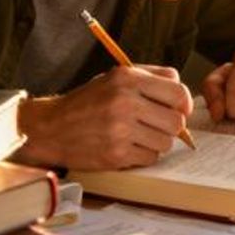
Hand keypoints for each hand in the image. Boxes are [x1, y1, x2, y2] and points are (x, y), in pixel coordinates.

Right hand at [17, 65, 192, 170]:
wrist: (51, 128)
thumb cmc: (88, 101)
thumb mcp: (116, 77)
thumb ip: (151, 77)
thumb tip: (183, 94)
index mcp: (128, 78)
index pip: (178, 92)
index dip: (183, 104)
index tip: (179, 109)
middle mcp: (125, 101)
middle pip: (176, 121)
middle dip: (170, 125)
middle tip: (156, 124)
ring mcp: (120, 130)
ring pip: (166, 142)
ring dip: (157, 141)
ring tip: (139, 135)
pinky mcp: (116, 154)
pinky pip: (151, 158)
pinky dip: (144, 155)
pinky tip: (128, 146)